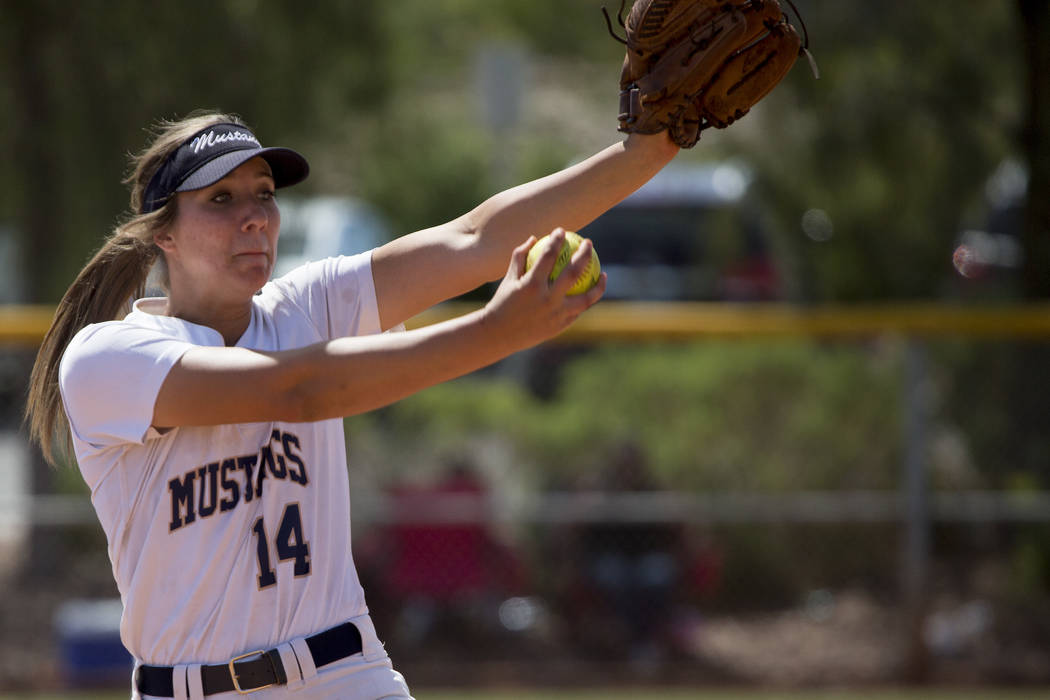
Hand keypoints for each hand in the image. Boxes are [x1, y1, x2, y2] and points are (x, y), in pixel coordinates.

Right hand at [483, 227, 606, 350]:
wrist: (499, 335)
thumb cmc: (503, 302)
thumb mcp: (508, 278)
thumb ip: (520, 256)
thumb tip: (534, 238)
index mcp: (531, 285)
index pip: (548, 256)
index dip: (556, 240)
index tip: (562, 231)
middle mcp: (547, 299)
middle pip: (574, 272)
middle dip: (584, 254)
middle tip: (589, 243)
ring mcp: (556, 315)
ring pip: (586, 298)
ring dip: (598, 285)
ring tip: (603, 274)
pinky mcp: (560, 326)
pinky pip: (578, 311)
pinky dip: (585, 301)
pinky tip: (590, 293)